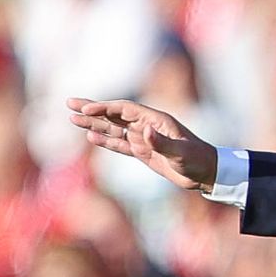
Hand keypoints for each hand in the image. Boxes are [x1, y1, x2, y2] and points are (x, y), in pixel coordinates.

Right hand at [67, 98, 219, 192]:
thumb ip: (161, 142)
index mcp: (154, 120)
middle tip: (69, 103)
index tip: (86, 110)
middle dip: (92, 110)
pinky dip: (105, 141)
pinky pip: (120, 144)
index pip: (123, 109)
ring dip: (94, 124)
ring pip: (113, 129)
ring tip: (72, 119)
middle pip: (113, 114)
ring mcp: (143, 139)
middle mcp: (146, 126)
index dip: (104, 108)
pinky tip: (91, 137)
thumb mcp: (180, 152)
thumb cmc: (197, 159)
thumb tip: (143, 132)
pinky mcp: (142, 152)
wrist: (206, 173)